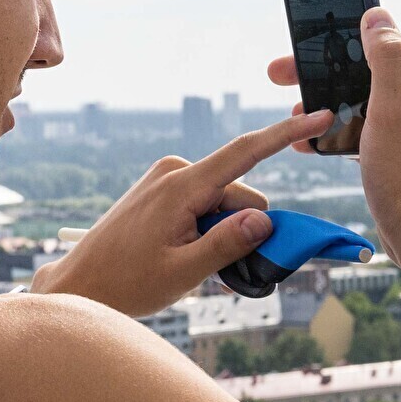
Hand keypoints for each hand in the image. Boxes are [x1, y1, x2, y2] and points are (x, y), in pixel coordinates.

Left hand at [30, 107, 332, 317]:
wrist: (79, 285)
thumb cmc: (125, 284)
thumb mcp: (183, 273)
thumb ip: (228, 244)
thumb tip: (265, 219)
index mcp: (181, 186)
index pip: (246, 152)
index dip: (287, 133)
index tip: (321, 116)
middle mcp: (175, 172)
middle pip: (240, 194)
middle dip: (241, 229)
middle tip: (212, 268)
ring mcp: (167, 179)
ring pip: (224, 202)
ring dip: (221, 233)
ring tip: (186, 263)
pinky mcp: (163, 190)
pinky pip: (205, 203)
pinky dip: (208, 228)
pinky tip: (183, 253)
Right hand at [264, 7, 400, 262]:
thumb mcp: (391, 108)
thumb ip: (386, 59)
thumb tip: (376, 14)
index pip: (370, 43)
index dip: (329, 42)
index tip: (293, 51)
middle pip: (357, 70)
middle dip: (317, 73)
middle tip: (277, 77)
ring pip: (353, 99)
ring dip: (320, 103)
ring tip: (292, 116)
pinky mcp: (392, 147)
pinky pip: (355, 128)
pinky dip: (331, 130)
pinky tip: (307, 143)